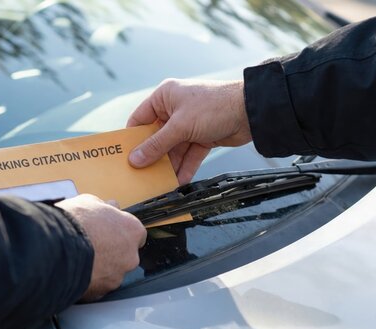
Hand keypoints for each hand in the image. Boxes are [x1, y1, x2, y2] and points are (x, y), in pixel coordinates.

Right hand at [56, 194, 146, 300]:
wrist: (54, 247)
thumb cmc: (73, 222)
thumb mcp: (89, 202)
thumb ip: (103, 207)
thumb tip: (108, 206)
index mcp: (132, 230)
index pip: (135, 233)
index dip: (120, 231)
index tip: (109, 231)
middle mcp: (130, 256)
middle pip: (125, 255)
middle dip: (111, 252)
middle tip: (92, 245)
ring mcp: (116, 276)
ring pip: (111, 273)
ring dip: (100, 268)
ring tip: (79, 259)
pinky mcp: (101, 292)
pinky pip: (97, 287)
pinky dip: (89, 282)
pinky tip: (75, 272)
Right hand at [127, 78, 250, 183]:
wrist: (250, 112)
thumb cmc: (214, 106)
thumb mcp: (180, 126)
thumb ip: (157, 145)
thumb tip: (135, 159)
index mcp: (165, 96)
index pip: (140, 119)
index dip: (133, 138)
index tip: (125, 156)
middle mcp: (175, 109)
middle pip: (157, 137)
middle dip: (152, 156)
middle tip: (142, 174)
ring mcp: (189, 124)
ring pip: (174, 149)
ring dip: (169, 166)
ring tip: (160, 183)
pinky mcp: (203, 137)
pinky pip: (189, 155)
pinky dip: (185, 167)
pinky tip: (179, 181)